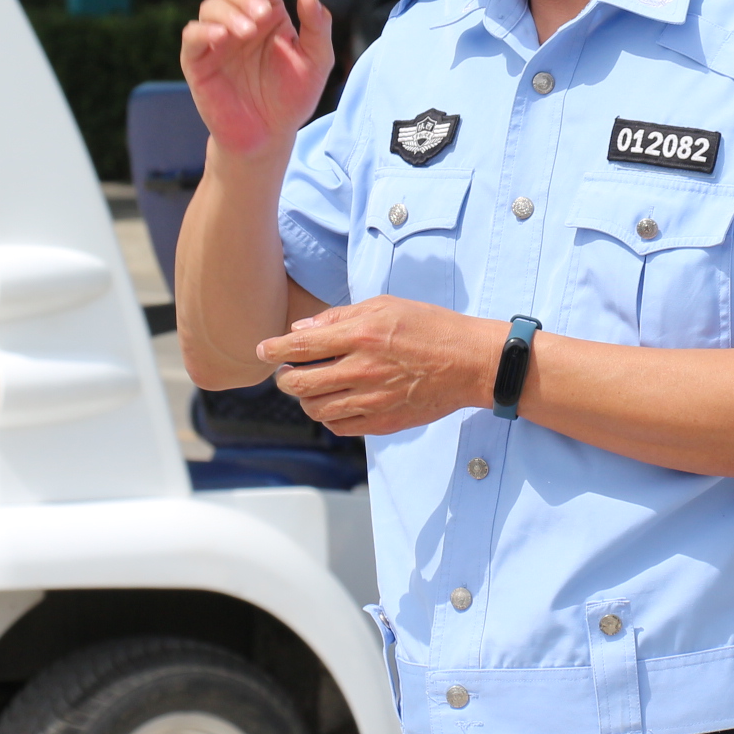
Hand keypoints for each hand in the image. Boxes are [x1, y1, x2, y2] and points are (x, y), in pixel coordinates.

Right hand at [180, 0, 334, 158]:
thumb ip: (318, 28)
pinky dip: (204, 31)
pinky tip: (223, 38)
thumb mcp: (317, 62)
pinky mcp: (198, 61)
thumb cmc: (292, 98)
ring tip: (248, 31)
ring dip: (229, 12)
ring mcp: (218, 40)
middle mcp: (241, 22)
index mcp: (269, 17)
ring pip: (211, 6)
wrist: (270, 135)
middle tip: (265, 14)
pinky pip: (192, 35)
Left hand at [259, 297, 495, 436]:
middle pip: (299, 384)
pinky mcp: (383, 422)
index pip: (301, 346)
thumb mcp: (386, 306)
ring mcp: (372, 400)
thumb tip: (303, 329)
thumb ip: (341, 317)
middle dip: (284, 378)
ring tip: (311, 388)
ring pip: (316, 409)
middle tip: (286, 372)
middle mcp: (362, 370)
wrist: (470, 363)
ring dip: (305, 399)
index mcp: (361, 336)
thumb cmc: (430, 327)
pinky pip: (340, 426)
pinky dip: (329, 416)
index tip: (263, 350)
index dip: (273, 349)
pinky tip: (335, 403)